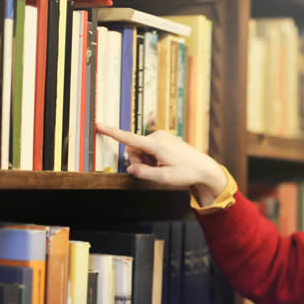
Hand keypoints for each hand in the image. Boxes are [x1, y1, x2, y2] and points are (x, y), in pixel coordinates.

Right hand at [95, 124, 226, 204]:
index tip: (98, 125)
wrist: (204, 169)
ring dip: (146, 159)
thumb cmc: (187, 173)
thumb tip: (131, 168)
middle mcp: (158, 137)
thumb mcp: (163, 179)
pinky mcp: (165, 138)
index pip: (128, 138)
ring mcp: (162, 136)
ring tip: (162, 167)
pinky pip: (150, 147)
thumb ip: (143, 173)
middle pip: (134, 147)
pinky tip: (166, 163)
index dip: (112, 132)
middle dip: (138, 160)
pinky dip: (153, 156)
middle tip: (154, 170)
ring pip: (142, 148)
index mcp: (156, 145)